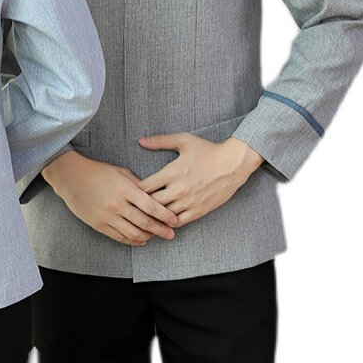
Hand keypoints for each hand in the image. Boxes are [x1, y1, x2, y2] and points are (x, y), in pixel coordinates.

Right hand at [42, 151, 178, 245]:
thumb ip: (137, 184)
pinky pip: (120, 237)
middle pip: (145, 222)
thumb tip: (153, 195)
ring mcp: (108, 216)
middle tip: (171, 234)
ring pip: (134, 233)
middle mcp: (117, 205)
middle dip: (161, 230)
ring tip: (156, 236)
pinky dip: (133, 241)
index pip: (151, 206)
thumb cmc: (97, 171)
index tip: (175, 220)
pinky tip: (141, 240)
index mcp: (125, 189)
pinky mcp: (99, 225)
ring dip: (148, 237)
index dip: (165, 215)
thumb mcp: (120, 172)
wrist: (71, 178)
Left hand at [137, 134, 263, 226]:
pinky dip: (169, 222)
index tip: (130, 190)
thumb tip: (141, 141)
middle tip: (134, 205)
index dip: (134, 190)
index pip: (144, 187)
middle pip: (150, 204)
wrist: (233, 163)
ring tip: (146, 215)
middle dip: (141, 205)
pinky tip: (163, 219)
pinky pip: (179, 222)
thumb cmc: (207, 150)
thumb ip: (160, 141)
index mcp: (171, 172)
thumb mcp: (183, 140)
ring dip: (154, 215)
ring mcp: (188, 202)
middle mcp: (178, 189)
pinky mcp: (199, 210)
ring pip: (163, 216)